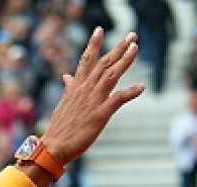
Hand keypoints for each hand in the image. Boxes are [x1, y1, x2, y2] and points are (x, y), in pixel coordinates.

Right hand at [40, 30, 143, 166]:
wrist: (54, 147)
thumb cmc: (59, 128)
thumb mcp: (63, 104)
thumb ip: (69, 88)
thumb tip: (67, 76)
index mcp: (75, 88)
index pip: (85, 61)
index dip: (93, 44)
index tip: (99, 30)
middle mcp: (84, 90)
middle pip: (103, 64)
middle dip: (118, 48)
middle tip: (132, 36)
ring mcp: (92, 102)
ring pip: (111, 76)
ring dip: (125, 61)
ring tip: (136, 48)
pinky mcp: (99, 115)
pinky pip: (118, 99)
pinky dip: (131, 92)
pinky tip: (142, 86)